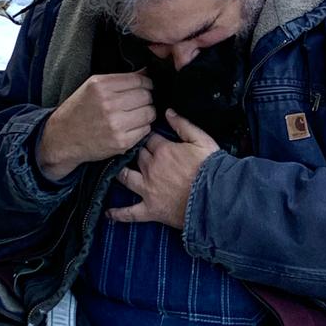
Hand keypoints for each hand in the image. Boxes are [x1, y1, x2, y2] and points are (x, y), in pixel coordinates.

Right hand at [37, 71, 154, 180]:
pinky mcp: (121, 141)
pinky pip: (146, 130)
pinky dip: (142, 128)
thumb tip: (146, 72)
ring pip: (149, 113)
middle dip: (146, 99)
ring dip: (146, 114)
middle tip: (138, 103)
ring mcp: (116, 124)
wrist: (62, 139)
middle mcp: (108, 104)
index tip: (145, 87)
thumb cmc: (78, 111)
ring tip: (134, 116)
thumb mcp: (92, 87)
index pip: (139, 79)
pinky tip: (130, 127)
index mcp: (100, 86)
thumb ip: (118, 79)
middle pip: (146, 96)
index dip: (146, 83)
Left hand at [108, 109, 218, 229]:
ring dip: (120, 172)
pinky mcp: (150, 209)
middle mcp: (151, 168)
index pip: (150, 138)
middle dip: (138, 152)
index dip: (151, 136)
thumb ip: (183, 125)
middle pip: (138, 155)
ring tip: (115, 169)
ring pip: (126, 177)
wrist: (217, 198)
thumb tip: (168, 112)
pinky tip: (108, 213)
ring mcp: (148, 189)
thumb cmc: (212, 168)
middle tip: (138, 151)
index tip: (152, 137)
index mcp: (164, 150)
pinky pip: (130, 213)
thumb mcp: (202, 140)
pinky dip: (119, 214)